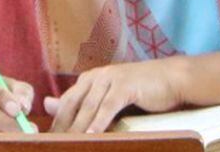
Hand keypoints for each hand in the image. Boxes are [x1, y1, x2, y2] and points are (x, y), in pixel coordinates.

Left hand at [43, 58, 184, 133]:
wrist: (172, 78)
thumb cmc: (140, 91)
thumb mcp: (108, 98)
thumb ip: (82, 103)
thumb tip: (48, 105)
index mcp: (89, 79)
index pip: (66, 102)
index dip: (57, 122)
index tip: (49, 140)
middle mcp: (96, 76)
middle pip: (72, 104)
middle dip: (62, 126)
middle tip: (55, 144)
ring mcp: (110, 78)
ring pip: (89, 107)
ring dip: (78, 127)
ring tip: (69, 144)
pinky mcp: (125, 86)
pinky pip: (108, 106)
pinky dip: (99, 122)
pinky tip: (93, 135)